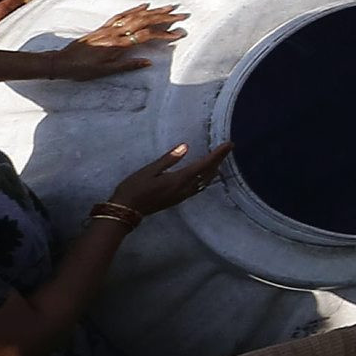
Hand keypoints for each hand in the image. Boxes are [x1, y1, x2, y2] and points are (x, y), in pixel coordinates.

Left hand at [42, 3, 183, 77]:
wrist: (60, 61)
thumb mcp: (104, 72)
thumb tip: (148, 62)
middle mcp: (114, 33)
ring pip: (134, 15)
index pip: (145, 36)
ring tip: (169, 8)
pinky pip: (121, 14)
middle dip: (164, 18)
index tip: (179, 34)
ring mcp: (108, 28)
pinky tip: (144, 6)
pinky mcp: (103, 27)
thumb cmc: (81, 69)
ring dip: (153, 11)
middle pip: (143, 21)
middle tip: (181, 15)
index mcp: (117, 45)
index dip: (164, 34)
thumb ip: (127, 66)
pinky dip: (134, 9)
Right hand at [107, 139, 227, 218]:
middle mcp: (184, 189)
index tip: (229, 145)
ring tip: (219, 160)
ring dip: (214, 170)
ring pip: (204, 182)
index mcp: (179, 179)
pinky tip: (205, 176)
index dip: (218, 154)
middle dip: (219, 160)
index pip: (204, 165)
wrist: (126, 210)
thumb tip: (186, 146)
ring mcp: (181, 196)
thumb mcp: (149, 170)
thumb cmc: (134, 188)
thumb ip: (169, 159)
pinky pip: (198, 188)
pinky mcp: (177, 199)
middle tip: (227, 149)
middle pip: (208, 173)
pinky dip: (205, 179)